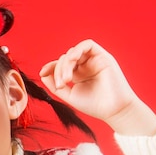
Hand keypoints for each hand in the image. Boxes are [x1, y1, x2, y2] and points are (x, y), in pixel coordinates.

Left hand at [39, 39, 155, 134]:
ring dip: (66, 63)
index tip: (42, 73)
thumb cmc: (94, 105)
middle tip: (60, 84)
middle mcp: (86, 66)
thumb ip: (55, 85)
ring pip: (74, 52)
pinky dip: (77, 50)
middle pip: (66, 59)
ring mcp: (94, 60)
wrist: (113, 110)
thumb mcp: (69, 95)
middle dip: (59, 69)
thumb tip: (43, 74)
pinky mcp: (103, 56)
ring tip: (66, 79)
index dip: (51, 66)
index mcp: (78, 75)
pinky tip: (71, 61)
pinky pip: (88, 45)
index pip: (61, 65)